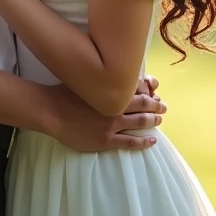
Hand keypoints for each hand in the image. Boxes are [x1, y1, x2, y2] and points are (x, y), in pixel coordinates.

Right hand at [44, 85, 161, 153]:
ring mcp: (112, 125)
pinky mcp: (106, 140)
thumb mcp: (85, 79)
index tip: (155, 90)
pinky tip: (153, 140)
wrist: (53, 111)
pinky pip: (130, 142)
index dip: (149, 89)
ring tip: (160, 119)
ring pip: (140, 123)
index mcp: (110, 90)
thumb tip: (112, 72)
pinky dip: (144, 141)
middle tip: (163, 106)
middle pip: (143, 105)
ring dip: (153, 120)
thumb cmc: (66, 92)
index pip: (137, 88)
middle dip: (155, 105)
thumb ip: (100, 78)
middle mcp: (115, 107)